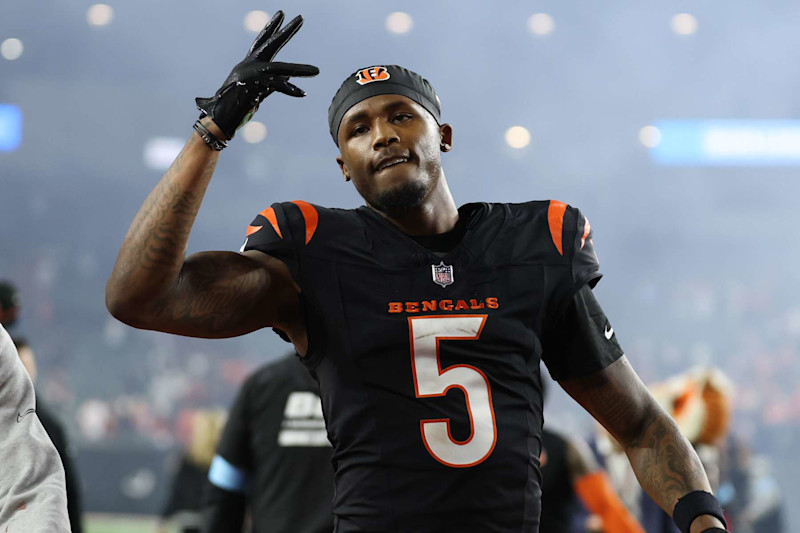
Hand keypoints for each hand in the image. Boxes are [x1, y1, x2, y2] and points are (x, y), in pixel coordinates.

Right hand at [195, 11, 318, 138]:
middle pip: (271, 44)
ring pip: (281, 68)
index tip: (281, 14)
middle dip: (287, 31)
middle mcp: (250, 65)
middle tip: (301, 17)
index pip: (262, 41)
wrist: (218, 117)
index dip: (272, 27)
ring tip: (317, 71)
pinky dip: (289, 91)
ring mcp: (252, 76)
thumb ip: (272, 83)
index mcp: (248, 64)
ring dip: (300, 70)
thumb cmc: (234, 106)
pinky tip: (302, 93)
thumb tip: (288, 76)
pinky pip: (277, 88)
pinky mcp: (255, 88)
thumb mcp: (256, 91)